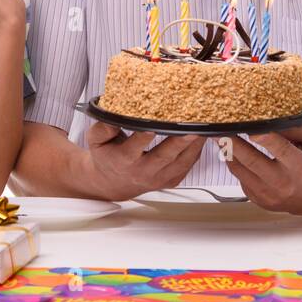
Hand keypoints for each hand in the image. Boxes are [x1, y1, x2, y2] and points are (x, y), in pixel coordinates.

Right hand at [85, 123, 205, 199]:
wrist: (114, 183)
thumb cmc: (108, 157)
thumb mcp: (96, 140)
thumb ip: (102, 128)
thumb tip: (113, 117)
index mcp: (124, 160)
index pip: (134, 147)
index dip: (143, 137)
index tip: (151, 126)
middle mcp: (143, 171)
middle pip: (164, 156)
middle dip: (179, 141)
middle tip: (192, 127)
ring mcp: (160, 178)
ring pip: (181, 161)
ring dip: (194, 144)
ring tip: (204, 126)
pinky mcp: (172, 179)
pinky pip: (188, 165)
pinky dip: (197, 150)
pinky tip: (203, 135)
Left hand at [224, 123, 301, 214]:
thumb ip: (298, 126)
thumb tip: (272, 120)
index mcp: (300, 166)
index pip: (280, 149)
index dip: (264, 137)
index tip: (250, 127)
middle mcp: (284, 183)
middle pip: (251, 160)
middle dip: (233, 142)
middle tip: (220, 128)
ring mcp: (269, 194)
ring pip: (240, 169)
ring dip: (228, 151)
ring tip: (221, 137)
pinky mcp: (258, 199)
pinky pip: (240, 178)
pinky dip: (235, 163)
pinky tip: (234, 153)